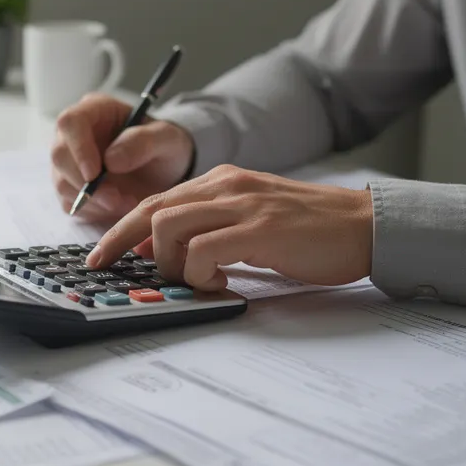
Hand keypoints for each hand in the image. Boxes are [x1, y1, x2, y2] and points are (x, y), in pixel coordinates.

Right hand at [51, 93, 194, 222]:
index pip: (70, 122)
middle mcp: (75, 134)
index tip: (95, 174)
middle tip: (116, 199)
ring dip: (92, 200)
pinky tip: (116, 206)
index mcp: (95, 110)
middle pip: (59, 155)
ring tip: (125, 203)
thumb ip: (143, 142)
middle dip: (86, 183)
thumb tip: (110, 160)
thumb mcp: (167, 140)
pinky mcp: (72, 186)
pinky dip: (92, 211)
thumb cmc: (165, 147)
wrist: (165, 171)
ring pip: (62, 182)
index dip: (78, 148)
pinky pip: (70, 203)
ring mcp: (70, 161)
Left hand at [87, 166, 373, 288]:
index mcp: (222, 182)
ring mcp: (243, 205)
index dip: (121, 229)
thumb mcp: (251, 222)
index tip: (100, 255)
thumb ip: (210, 231)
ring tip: (191, 280)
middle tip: (119, 273)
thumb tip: (161, 253)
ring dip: (169, 262)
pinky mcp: (260, 229)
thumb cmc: (311, 232)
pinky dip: (198, 273)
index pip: (155, 200)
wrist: (365, 226)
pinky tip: (219, 282)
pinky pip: (204, 250)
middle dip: (124, 244)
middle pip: (151, 210)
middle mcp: (227, 186)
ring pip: (170, 227)